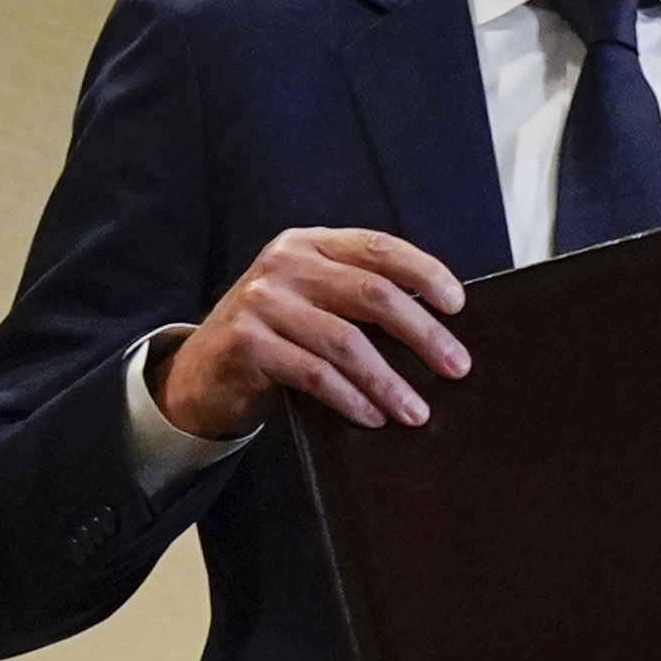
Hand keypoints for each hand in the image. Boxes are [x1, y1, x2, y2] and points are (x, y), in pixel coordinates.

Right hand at [158, 227, 469, 434]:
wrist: (202, 371)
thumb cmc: (276, 335)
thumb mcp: (311, 298)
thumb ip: (356, 294)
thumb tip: (438, 325)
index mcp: (310, 243)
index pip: (378, 247)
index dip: (424, 272)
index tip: (458, 304)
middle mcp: (285, 264)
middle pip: (371, 294)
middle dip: (421, 333)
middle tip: (456, 366)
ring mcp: (262, 302)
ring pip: (345, 341)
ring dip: (388, 380)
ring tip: (417, 411)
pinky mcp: (246, 344)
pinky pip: (313, 374)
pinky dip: (350, 398)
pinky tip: (373, 416)